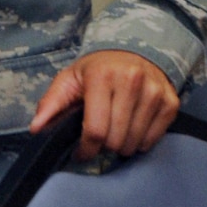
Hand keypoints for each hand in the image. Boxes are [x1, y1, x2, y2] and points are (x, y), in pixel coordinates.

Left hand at [30, 50, 179, 161]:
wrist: (133, 53)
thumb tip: (35, 128)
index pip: (95, 129)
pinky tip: (132, 129)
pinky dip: (140, 142)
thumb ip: (51, 104)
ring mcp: (154, 92)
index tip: (81, 153)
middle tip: (98, 138)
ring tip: (114, 132)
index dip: (86, 149)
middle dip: (103, 147)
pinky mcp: (171, 102)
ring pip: (135, 142)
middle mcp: (131, 82)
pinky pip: (153, 139)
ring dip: (121, 146)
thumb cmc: (96, 71)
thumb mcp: (69, 80)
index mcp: (101, 76)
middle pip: (115, 139)